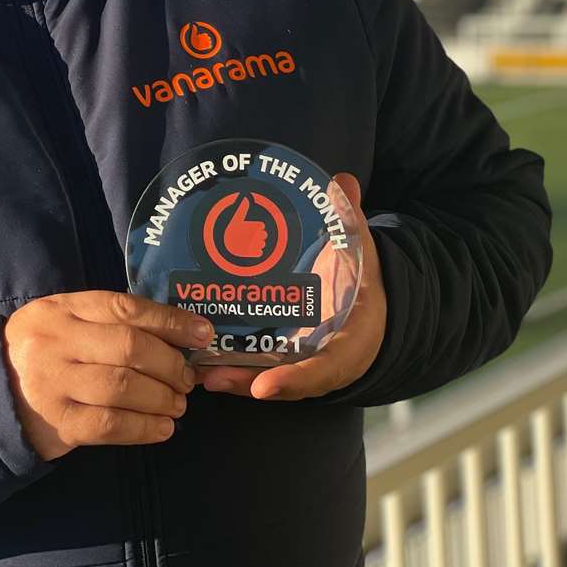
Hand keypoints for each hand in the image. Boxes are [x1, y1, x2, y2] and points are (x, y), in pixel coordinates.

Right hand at [3, 291, 213, 459]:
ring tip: (177, 404)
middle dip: (170, 364)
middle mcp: (56, 342)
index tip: (203, 334)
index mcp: (63, 309)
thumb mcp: (67, 320)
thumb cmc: (44, 350)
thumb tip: (179, 332)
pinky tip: (162, 428)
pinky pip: (111, 425)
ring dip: (163, 398)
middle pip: (129, 348)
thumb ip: (112, 321)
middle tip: (188, 378)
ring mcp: (55, 384)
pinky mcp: (58, 423)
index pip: (125, 308)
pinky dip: (144, 428)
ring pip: (123, 388)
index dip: (170, 321)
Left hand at [201, 172, 386, 400]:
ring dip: (231, 380)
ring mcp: (301, 364)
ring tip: (196, 372)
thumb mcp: (361, 252)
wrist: (370, 305)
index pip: (324, 370)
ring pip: (265, 380)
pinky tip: (198, 364)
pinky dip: (230, 371)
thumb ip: (350, 221)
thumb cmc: (362, 281)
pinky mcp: (283, 359)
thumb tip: (341, 181)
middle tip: (212, 377)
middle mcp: (323, 361)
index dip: (294, 380)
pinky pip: (256, 370)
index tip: (264, 385)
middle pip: (284, 382)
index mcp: (351, 342)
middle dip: (247, 382)